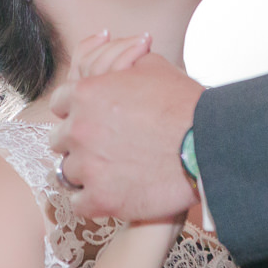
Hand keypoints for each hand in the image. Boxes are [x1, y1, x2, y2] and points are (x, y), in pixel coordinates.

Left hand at [48, 51, 202, 220]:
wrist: (208, 145)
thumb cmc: (184, 105)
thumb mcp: (153, 68)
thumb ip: (124, 64)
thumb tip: (121, 64)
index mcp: (85, 94)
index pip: (60, 103)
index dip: (77, 111)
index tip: (91, 120)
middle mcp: (79, 129)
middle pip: (60, 139)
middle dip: (79, 142)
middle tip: (103, 147)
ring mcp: (87, 166)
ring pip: (68, 172)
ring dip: (86, 172)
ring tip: (111, 172)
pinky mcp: (100, 199)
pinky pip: (78, 203)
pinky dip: (92, 200)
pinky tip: (109, 194)